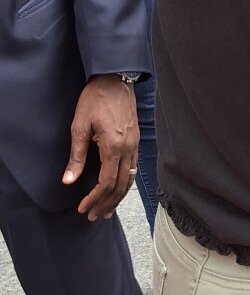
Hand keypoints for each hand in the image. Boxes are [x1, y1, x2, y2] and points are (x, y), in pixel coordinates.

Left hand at [64, 74, 138, 218]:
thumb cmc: (96, 99)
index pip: (107, 182)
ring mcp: (135, 144)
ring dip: (118, 197)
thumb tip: (69, 180)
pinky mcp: (136, 140)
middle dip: (107, 203)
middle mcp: (128, 148)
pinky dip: (125, 182)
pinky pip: (133, 168)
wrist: (115, 79)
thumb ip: (77, 156)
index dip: (95, 198)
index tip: (83, 208)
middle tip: (94, 216)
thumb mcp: (80, 126)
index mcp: (114, 146)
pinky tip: (117, 188)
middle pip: (121, 185)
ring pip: (130, 178)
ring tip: (107, 209)